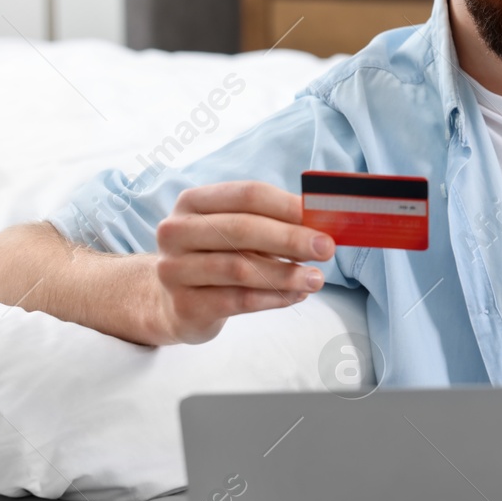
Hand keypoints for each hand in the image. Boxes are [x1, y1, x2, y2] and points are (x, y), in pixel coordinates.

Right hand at [150, 180, 334, 343]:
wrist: (175, 304)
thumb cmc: (217, 258)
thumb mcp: (238, 233)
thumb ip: (273, 225)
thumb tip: (320, 226)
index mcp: (193, 202)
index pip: (246, 195)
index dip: (287, 204)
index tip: (321, 215)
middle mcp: (176, 231)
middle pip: (241, 229)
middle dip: (290, 238)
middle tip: (326, 248)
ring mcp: (175, 269)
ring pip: (240, 268)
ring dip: (286, 273)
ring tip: (316, 279)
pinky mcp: (185, 306)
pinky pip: (238, 300)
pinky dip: (273, 298)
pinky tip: (296, 296)